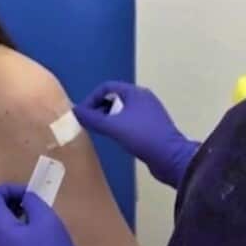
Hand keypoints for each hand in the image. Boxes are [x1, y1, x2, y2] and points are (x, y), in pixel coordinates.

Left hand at [0, 185, 98, 245]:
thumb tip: (25, 199)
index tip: (29, 194)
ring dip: (13, 220)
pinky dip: (14, 236)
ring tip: (36, 224)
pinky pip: (2, 245)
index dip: (9, 189)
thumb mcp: (48, 221)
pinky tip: (34, 244)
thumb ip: (32, 202)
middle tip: (33, 207)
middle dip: (11, 204)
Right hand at [73, 81, 200, 188]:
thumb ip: (93, 119)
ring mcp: (149, 113)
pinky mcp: (152, 127)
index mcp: (135, 93)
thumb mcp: (114, 127)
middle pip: (114, 97)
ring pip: (122, 110)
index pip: (107, 87)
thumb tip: (75, 112)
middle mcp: (143, 99)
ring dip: (108, 118)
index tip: (83, 114)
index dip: (91, 98)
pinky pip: (130, 121)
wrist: (171, 158)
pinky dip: (119, 126)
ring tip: (99, 132)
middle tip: (89, 124)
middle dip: (99, 108)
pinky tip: (115, 139)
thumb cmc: (142, 137)